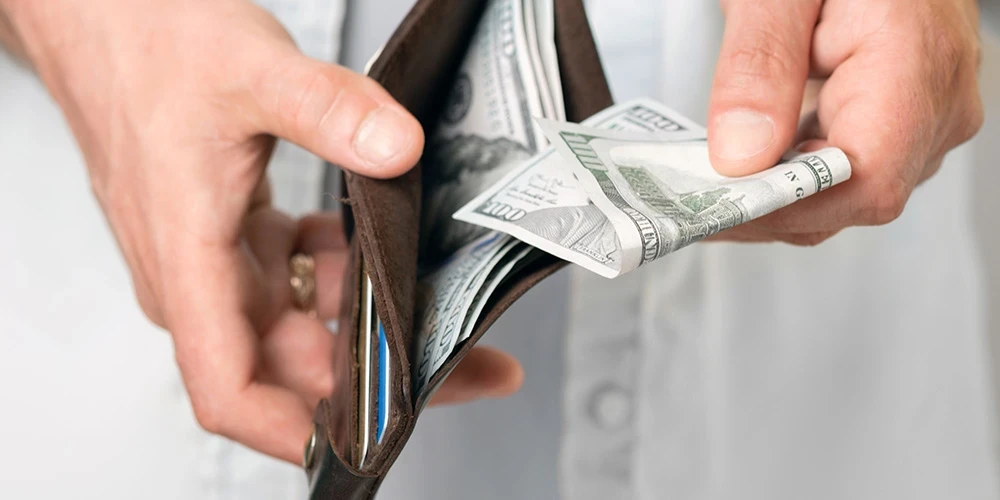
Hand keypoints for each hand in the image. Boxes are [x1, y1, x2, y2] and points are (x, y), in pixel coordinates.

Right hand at [2, 0, 521, 462]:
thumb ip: (328, 110)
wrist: (97, 8)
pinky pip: (286, 274)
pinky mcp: (224, 227)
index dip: (295, 431)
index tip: (368, 441)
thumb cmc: (142, 39)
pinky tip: (361, 241)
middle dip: (372, 372)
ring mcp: (210, 254)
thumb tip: (398, 150)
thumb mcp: (250, 70)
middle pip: (286, 361)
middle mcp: (196, 274)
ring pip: (293, 317)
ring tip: (424, 288)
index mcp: (187, 261)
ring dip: (358, 314)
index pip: (230, 388)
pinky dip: (331, 270)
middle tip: (461, 357)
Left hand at [707, 0, 983, 243]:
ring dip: (778, 195)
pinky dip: (796, 172)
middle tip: (691, 204)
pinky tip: (751, 161)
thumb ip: (760, 64)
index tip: (718, 213)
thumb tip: (741, 154)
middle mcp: (937, 96)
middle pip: (854, 195)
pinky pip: (853, 162)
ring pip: (852, 189)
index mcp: (916, 58)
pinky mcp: (909, 109)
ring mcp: (929, 107)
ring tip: (710, 186)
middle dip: (769, 209)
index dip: (787, 209)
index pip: (864, 179)